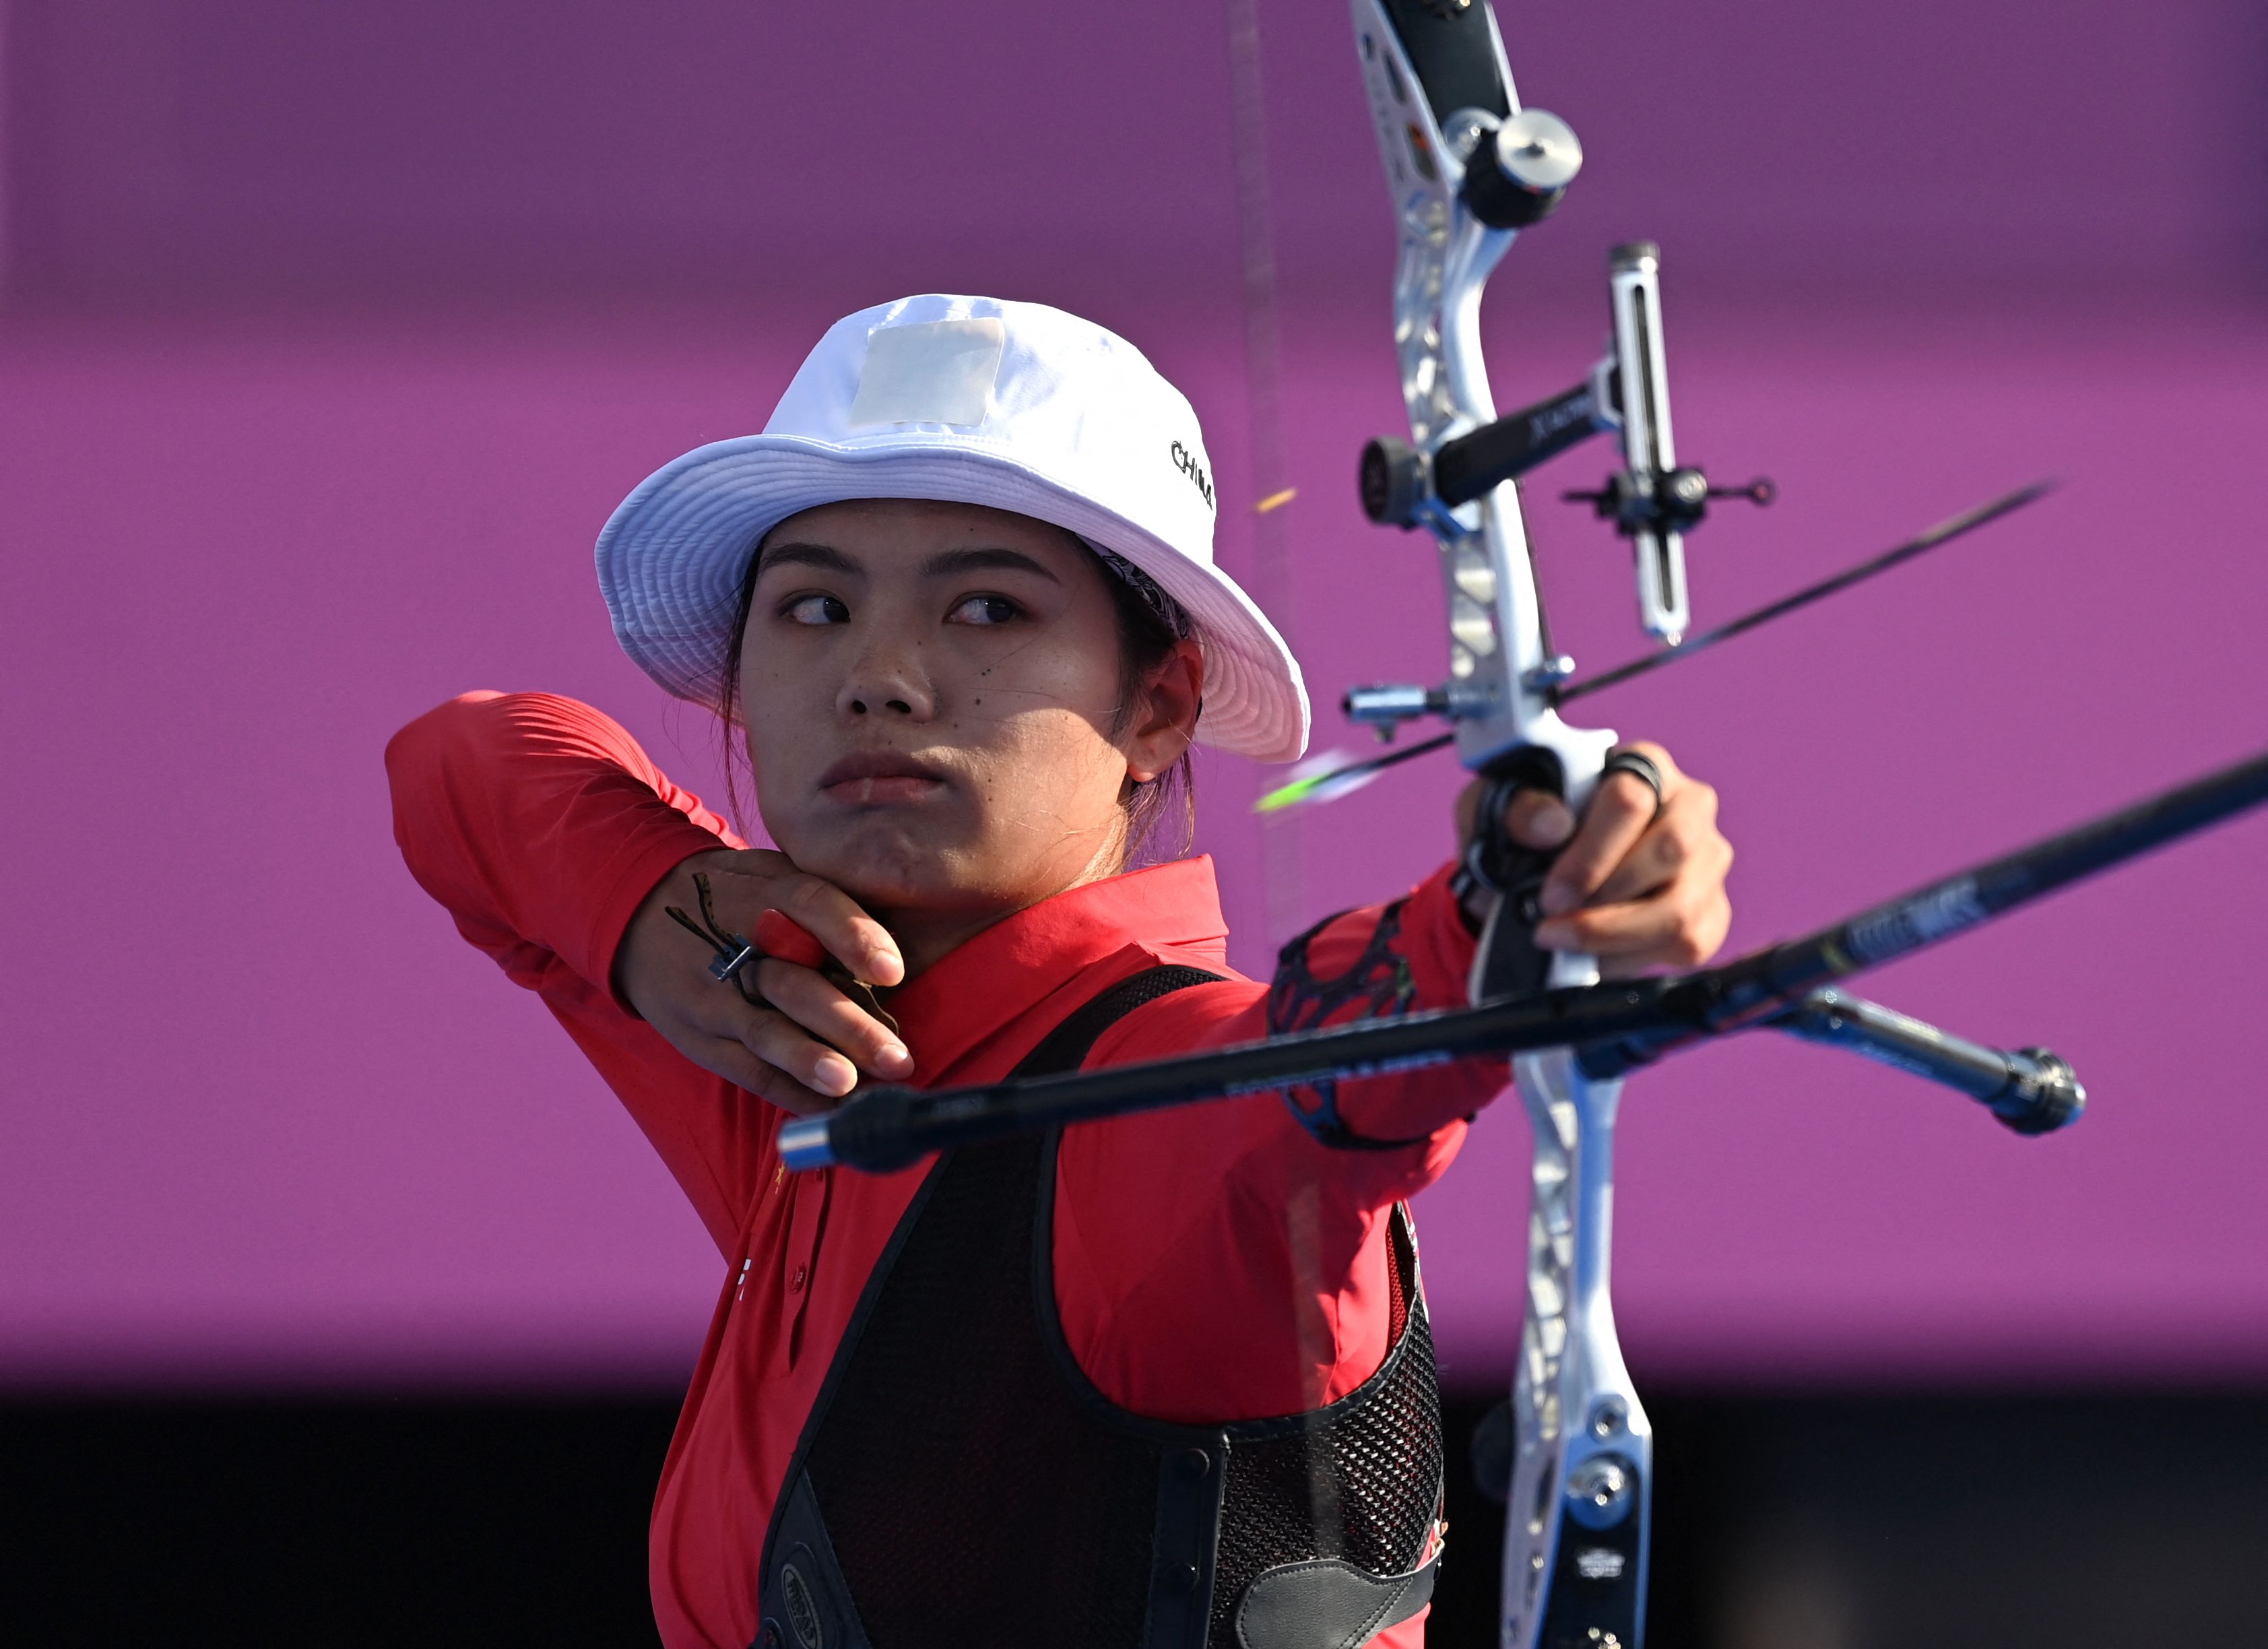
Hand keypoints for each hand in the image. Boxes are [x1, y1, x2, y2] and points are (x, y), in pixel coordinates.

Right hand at [613, 848, 911, 1114]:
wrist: (637, 915)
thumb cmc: (731, 897)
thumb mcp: (769, 873)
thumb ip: (821, 902)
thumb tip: (890, 949)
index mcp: (761, 893)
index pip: (810, 906)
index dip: (852, 937)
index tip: (892, 971)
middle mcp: (734, 948)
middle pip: (792, 986)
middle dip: (847, 1025)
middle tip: (896, 1057)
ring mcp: (712, 999)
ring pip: (767, 1035)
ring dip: (811, 1064)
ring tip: (851, 1085)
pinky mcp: (700, 1039)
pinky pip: (750, 1071)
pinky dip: (791, 1093)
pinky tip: (831, 1108)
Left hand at [1457, 741, 1732, 977]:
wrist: (1534, 885)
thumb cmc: (1525, 836)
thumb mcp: (1497, 811)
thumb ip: (1515, 809)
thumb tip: (1552, 825)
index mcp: (1641, 765)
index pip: (1630, 799)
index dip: (1589, 854)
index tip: (1551, 894)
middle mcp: (1689, 806)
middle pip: (1671, 849)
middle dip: (1605, 897)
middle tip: (1553, 923)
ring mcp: (1707, 861)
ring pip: (1681, 907)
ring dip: (1614, 935)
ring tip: (1565, 941)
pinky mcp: (1711, 911)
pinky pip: (1689, 944)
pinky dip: (1633, 957)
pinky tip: (1595, 954)